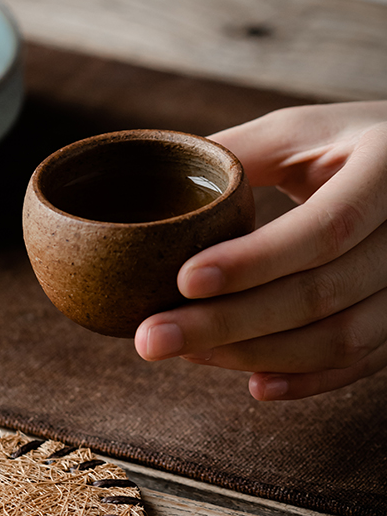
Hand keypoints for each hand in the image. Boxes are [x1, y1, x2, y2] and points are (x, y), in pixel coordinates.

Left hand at [134, 101, 386, 399]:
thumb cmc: (348, 142)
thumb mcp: (299, 131)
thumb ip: (237, 154)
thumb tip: (156, 180)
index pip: (324, 229)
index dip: (254, 262)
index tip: (184, 282)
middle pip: (321, 294)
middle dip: (228, 324)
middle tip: (151, 339)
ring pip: (341, 338)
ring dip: (256, 354)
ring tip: (185, 353)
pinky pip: (363, 361)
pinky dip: (309, 379)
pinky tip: (255, 384)